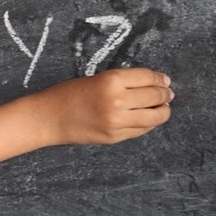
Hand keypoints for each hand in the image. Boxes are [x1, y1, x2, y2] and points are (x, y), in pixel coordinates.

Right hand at [34, 67, 172, 145]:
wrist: (48, 118)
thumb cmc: (67, 95)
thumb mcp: (94, 79)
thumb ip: (122, 82)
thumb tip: (155, 85)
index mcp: (110, 81)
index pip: (147, 78)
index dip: (159, 79)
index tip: (164, 80)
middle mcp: (117, 101)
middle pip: (155, 96)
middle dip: (164, 94)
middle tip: (167, 93)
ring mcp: (117, 121)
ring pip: (155, 116)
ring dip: (163, 111)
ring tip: (162, 107)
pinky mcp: (116, 137)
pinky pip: (142, 130)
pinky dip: (149, 123)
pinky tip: (146, 118)